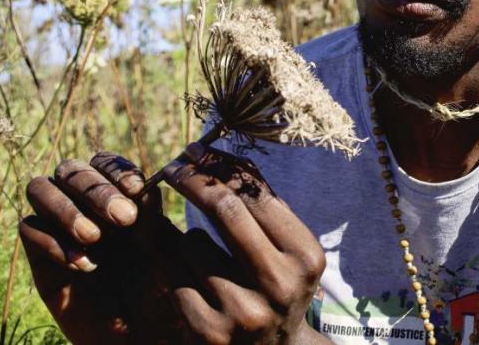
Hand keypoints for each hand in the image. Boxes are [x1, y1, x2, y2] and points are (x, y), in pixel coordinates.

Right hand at [20, 152, 184, 343]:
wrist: (138, 334)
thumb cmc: (156, 290)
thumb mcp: (159, 252)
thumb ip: (151, 219)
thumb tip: (145, 187)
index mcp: (116, 194)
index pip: (105, 163)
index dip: (117, 170)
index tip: (137, 189)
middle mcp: (83, 204)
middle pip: (70, 170)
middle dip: (95, 190)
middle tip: (123, 219)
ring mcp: (57, 225)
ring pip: (40, 188)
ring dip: (66, 208)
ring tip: (94, 238)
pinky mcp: (38, 255)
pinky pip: (28, 229)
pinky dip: (53, 242)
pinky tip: (84, 265)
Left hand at [161, 143, 328, 343]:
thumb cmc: (279, 287)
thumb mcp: (289, 251)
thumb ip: (264, 209)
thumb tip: (222, 156)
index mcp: (305, 257)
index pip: (256, 196)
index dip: (221, 168)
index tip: (197, 151)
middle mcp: (279, 285)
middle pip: (225, 209)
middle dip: (193, 180)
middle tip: (173, 166)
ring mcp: (242, 311)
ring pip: (193, 243)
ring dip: (190, 238)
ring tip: (205, 257)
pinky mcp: (207, 332)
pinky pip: (176, 278)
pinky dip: (179, 270)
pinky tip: (194, 282)